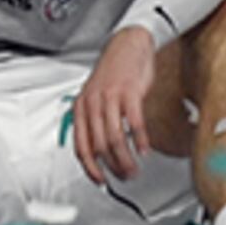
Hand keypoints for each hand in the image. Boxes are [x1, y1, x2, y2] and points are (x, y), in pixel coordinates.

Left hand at [71, 25, 158, 180]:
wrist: (127, 45)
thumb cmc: (113, 73)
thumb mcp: (94, 97)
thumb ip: (94, 121)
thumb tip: (98, 151)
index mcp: (80, 107)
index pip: (81, 146)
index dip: (90, 168)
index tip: (100, 180)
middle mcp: (92, 103)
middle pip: (100, 146)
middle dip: (113, 167)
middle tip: (124, 176)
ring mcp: (110, 98)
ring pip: (115, 138)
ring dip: (126, 159)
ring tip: (134, 169)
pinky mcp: (129, 92)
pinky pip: (134, 123)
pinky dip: (140, 140)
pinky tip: (144, 150)